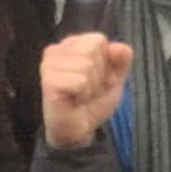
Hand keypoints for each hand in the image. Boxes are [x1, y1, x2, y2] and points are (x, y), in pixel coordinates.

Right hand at [40, 32, 132, 149]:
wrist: (78, 131)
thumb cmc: (92, 102)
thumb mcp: (114, 78)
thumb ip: (121, 60)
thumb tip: (122, 47)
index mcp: (71, 44)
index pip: (99, 40)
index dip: (105, 63)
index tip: (96, 79)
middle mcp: (56, 50)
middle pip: (93, 50)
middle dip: (98, 75)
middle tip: (87, 90)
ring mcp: (49, 65)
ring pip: (88, 66)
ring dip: (91, 87)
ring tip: (80, 97)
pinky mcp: (49, 81)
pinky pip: (80, 82)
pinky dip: (83, 95)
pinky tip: (73, 101)